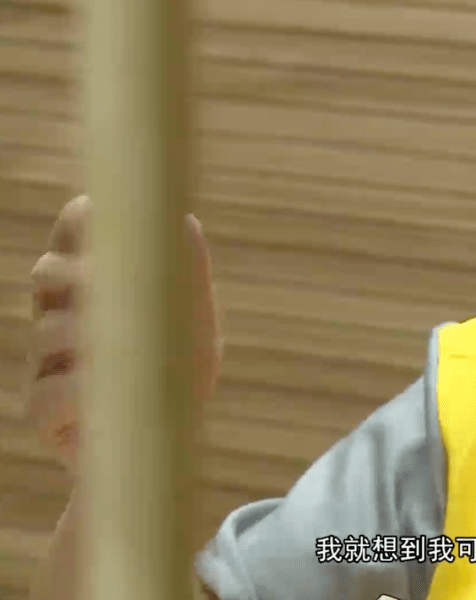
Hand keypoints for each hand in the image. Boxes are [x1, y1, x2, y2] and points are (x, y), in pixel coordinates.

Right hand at [23, 195, 221, 472]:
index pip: (71, 234)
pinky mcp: (41, 410)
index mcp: (93, 288)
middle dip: (81, 274)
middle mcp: (60, 317)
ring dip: (90, 337)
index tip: (101, 211)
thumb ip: (187, 276)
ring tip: (127, 354)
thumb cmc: (176, 376)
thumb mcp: (193, 324)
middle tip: (110, 282)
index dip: (82, 221)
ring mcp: (45, 362)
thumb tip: (186, 222)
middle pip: (48, 272)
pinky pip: (50, 392)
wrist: (162, 449)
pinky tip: (108, 399)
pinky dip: (81, 392)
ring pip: (48, 330)